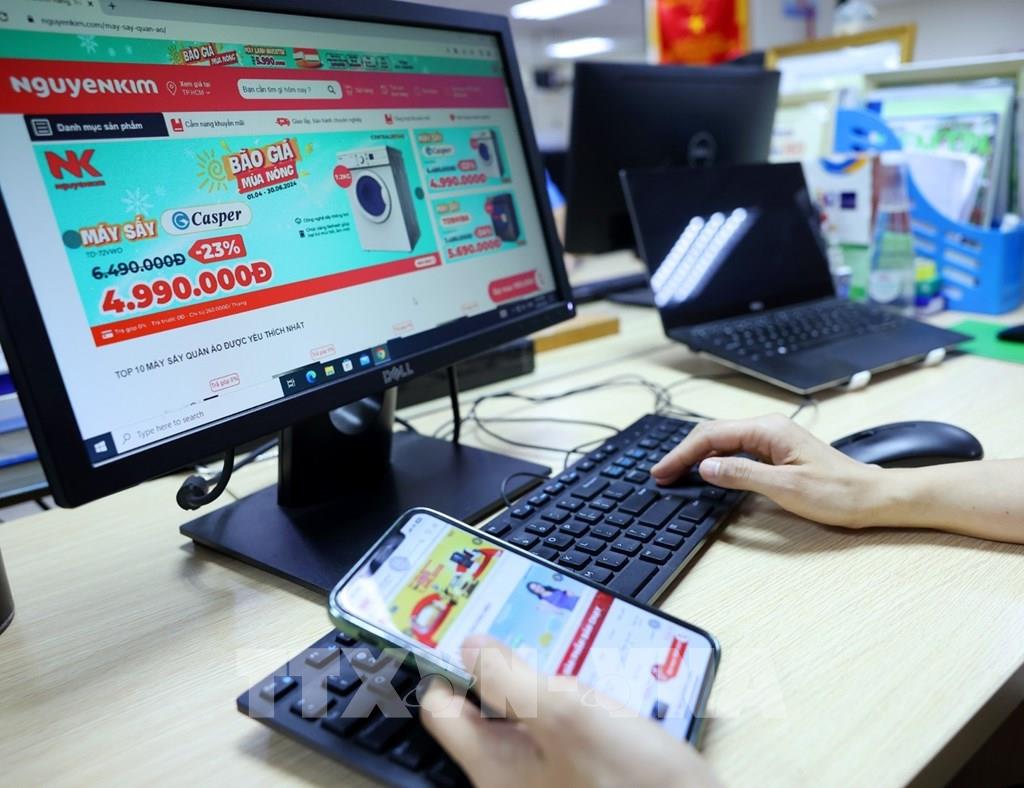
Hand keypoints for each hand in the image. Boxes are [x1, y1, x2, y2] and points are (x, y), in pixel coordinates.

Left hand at [420, 635, 718, 787]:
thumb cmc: (632, 782)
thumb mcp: (568, 717)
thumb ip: (510, 681)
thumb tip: (469, 647)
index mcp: (493, 767)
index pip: (441, 709)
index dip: (446, 664)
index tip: (461, 625)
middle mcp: (510, 774)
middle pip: (484, 705)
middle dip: (503, 663)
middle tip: (524, 623)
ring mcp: (545, 773)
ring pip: (526, 710)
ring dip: (542, 674)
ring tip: (567, 643)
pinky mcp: (578, 768)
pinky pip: (558, 723)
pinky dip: (570, 695)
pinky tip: (595, 678)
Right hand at [651, 415, 883, 527]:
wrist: (873, 498)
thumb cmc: (838, 493)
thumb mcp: (785, 488)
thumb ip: (742, 475)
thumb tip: (706, 467)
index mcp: (768, 430)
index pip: (712, 436)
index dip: (682, 454)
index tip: (661, 472)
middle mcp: (768, 428)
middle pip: (713, 434)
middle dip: (683, 454)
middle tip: (660, 475)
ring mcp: (772, 439)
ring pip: (723, 442)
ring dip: (697, 457)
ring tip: (675, 474)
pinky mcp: (776, 452)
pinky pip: (737, 451)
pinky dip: (715, 462)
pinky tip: (706, 474)